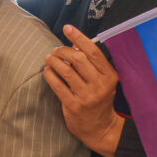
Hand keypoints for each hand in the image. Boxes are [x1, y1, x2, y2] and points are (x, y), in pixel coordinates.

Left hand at [42, 26, 122, 156]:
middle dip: (63, 50)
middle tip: (56, 50)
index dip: (79, 37)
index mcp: (109, 76)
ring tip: (49, 58)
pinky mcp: (73, 106)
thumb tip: (73, 43)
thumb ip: (91, 63)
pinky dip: (49, 75)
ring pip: (66, 71)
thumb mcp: (102, 81)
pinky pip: (57, 85)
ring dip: (54, 61)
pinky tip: (47, 71)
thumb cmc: (99, 100)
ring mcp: (86, 96)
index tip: (67, 28)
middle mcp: (99, 85)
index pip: (93, 52)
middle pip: (78, 59)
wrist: (100, 128)